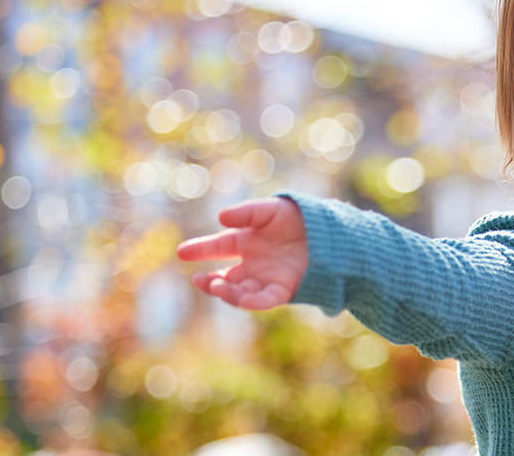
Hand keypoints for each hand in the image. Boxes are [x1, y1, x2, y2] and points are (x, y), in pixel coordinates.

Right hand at [176, 197, 306, 309]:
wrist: (331, 231)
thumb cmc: (300, 218)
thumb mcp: (270, 210)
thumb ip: (246, 213)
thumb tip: (220, 218)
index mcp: (248, 241)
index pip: (218, 247)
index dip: (200, 249)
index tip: (182, 252)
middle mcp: (254, 263)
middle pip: (226, 277)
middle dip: (210, 281)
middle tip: (198, 279)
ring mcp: (268, 278)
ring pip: (240, 292)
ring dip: (227, 292)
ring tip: (217, 285)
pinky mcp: (285, 289)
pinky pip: (265, 300)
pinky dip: (253, 302)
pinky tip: (242, 298)